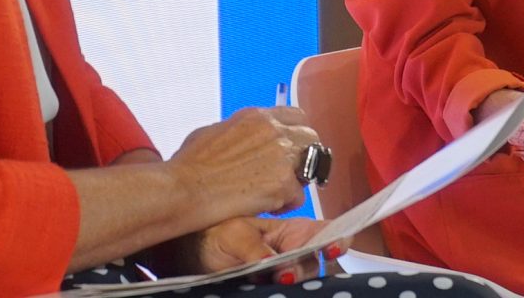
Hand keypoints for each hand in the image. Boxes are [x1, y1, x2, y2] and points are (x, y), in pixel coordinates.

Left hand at [164, 217, 349, 283]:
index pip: (324, 232)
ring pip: (305, 282)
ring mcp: (282, 275)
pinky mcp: (272, 291)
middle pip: (316, 264)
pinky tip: (276, 291)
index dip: (336, 238)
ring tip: (274, 281)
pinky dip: (288, 293)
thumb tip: (279, 268)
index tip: (333, 248)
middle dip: (305, 269)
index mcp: (289, 231)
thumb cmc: (212, 236)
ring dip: (294, 283)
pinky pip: (289, 294)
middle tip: (284, 275)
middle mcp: (292, 253)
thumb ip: (258, 250)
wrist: (188, 257)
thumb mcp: (235, 236)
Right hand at [166, 107, 318, 218]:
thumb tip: (245, 138)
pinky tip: (266, 207)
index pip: (296, 116)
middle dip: (303, 156)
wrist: (185, 189)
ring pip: (311, 166)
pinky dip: (285, 204)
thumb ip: (238, 131)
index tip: (289, 149)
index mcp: (256, 117)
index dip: (294, 134)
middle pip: (310, 137)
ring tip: (275, 192)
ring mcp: (282, 156)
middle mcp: (274, 131)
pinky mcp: (283, 183)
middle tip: (286, 173)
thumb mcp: (212, 132)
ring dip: (297, 180)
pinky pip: (298, 196)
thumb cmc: (190, 165)